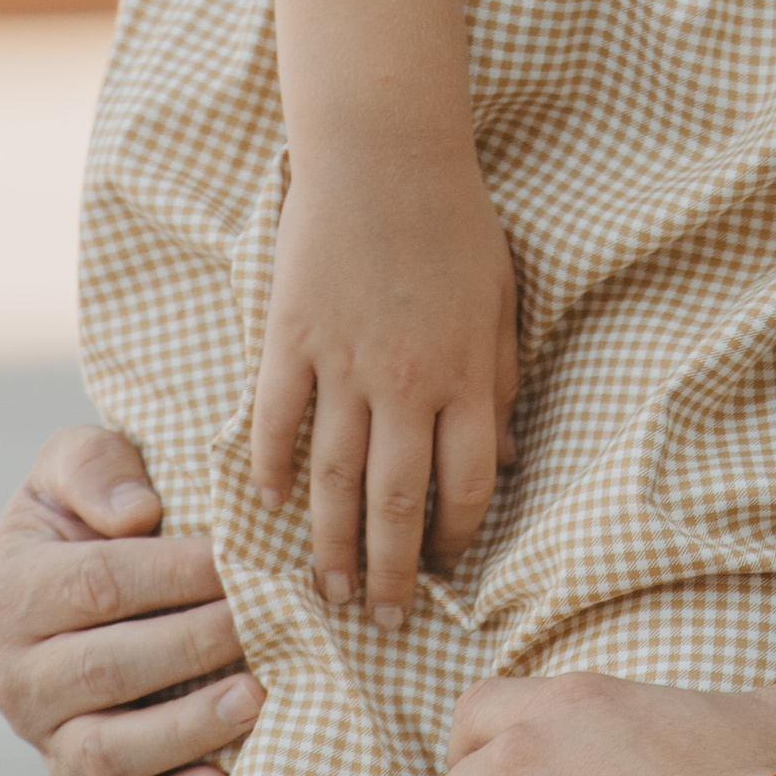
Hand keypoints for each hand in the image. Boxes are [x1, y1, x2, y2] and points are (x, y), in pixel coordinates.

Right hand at [0, 427, 261, 775]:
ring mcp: (45, 738)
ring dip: (188, 729)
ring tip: (256, 697)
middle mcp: (14, 675)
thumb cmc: (88, 508)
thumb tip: (136, 513)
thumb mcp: (73, 462)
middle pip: (108, 669)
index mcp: (10, 591)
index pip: (97, 585)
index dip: (173, 575)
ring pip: (110, 750)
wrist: (72, 575)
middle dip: (195, 646)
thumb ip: (94, 468)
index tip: (240, 560)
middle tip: (265, 623)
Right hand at [251, 144, 519, 624]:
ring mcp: (342, 364)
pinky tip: (270, 508)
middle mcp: (405, 382)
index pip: (463, 487)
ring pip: (332, 479)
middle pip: (394, 503)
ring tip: (326, 592)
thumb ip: (501, 382)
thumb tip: (504, 462)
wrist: (387, 152)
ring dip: (329, 544)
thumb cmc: (455, 222)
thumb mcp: (502, 300)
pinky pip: (276, 421)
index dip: (456, 542)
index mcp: (464, 375)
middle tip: (382, 622)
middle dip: (390, 574)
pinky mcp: (291, 340)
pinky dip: (271, 469)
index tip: (447, 574)